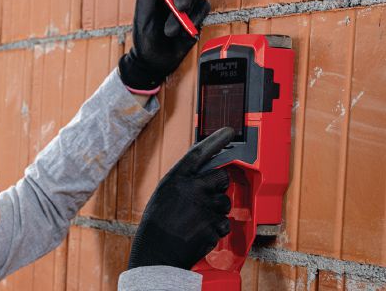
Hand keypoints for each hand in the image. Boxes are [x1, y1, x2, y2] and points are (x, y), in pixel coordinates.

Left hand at [118, 0, 210, 90]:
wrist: (156, 61)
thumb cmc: (145, 39)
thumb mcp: (142, 19)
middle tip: (180, 8)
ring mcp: (186, 4)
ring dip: (184, 16)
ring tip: (170, 32)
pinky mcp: (197, 15)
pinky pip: (204, 8)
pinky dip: (196, 19)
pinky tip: (185, 32)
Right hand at [128, 127, 232, 269]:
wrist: (156, 254)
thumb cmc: (158, 225)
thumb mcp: (164, 194)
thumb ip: (184, 183)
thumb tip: (206, 175)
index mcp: (177, 179)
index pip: (200, 152)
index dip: (216, 140)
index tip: (229, 131)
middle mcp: (193, 188)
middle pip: (222, 177)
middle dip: (219, 187)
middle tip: (205, 198)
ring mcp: (205, 207)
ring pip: (225, 202)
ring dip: (216, 211)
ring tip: (196, 221)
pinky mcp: (214, 226)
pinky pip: (224, 223)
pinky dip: (216, 229)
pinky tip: (199, 232)